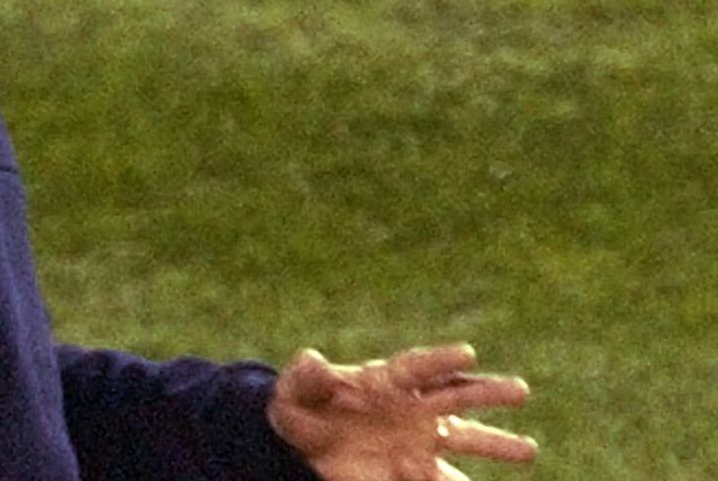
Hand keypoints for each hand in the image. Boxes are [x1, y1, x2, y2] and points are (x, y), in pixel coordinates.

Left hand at [267, 343, 536, 480]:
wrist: (302, 445)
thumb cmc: (301, 409)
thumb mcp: (293, 393)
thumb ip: (305, 377)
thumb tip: (311, 359)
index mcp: (385, 379)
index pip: (418, 366)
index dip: (441, 359)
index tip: (468, 354)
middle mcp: (412, 406)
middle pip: (455, 395)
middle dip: (486, 392)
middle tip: (521, 390)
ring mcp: (418, 440)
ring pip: (463, 439)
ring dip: (495, 443)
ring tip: (529, 449)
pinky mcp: (414, 472)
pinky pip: (441, 480)